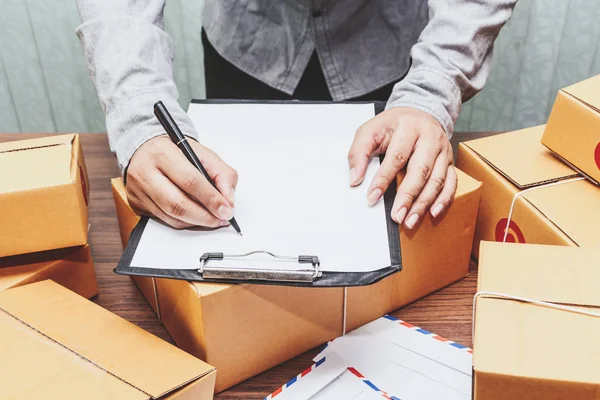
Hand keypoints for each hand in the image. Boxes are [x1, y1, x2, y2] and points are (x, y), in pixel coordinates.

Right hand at [126, 135, 237, 228]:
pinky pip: (164, 220)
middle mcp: (146, 172)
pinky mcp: (136, 204)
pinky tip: (195, 217)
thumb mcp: (203, 154)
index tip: (227, 210)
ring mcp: (138, 190)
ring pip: (171, 217)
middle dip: (205, 217)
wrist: (145, 149)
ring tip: (212, 219)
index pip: (190, 181)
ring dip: (196, 222)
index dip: (211, 199)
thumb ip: (223, 175)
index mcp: (163, 153)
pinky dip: (184, 222)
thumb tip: (228, 201)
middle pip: (178, 204)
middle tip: (221, 219)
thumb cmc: (176, 152)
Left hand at [348, 107, 456, 228]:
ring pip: (437, 180)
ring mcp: (443, 151)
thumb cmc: (393, 125)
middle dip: (407, 196)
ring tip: (410, 220)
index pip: (396, 157)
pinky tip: (433, 213)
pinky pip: (451, 182)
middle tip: (396, 216)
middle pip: (420, 170)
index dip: (383, 179)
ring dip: (424, 203)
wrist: (419, 112)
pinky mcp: (450, 161)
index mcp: (408, 127)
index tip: (372, 197)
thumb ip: (359, 152)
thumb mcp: (371, 130)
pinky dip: (444, 199)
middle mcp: (430, 138)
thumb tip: (355, 179)